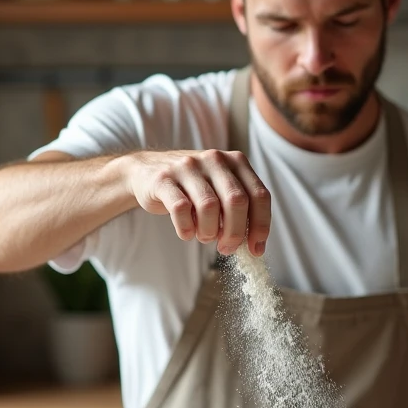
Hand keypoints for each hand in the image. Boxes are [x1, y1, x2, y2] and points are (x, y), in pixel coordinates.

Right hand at [124, 149, 270, 255]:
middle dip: (235, 233)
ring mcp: (188, 166)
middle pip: (237, 202)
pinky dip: (186, 229)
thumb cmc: (192, 188)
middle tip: (226, 248)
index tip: (255, 248)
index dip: (261, 225)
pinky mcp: (164, 178)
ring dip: (209, 232)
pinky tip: (186, 232)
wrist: (146, 171)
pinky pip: (181, 209)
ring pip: (209, 207)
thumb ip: (240, 210)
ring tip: (204, 236)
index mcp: (236, 161)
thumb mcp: (220, 190)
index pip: (259, 195)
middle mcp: (214, 159)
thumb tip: (255, 245)